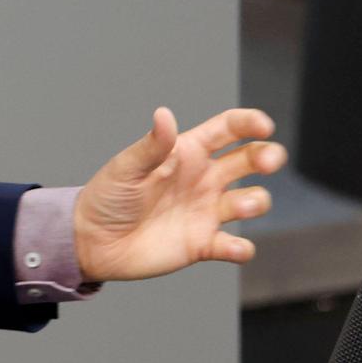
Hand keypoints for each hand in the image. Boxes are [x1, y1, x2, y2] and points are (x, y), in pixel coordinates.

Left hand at [74, 107, 287, 283]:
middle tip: (269, 161)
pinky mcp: (203, 244)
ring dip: (257, 200)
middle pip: (250, 159)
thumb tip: (164, 115)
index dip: (250, 123)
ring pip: (252, 200)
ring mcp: (206, 211)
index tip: (264, 125)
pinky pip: (235, 246)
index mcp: (187, 153)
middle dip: (268, 155)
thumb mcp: (125, 168)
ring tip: (242, 205)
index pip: (228, 129)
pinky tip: (233, 247)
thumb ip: (150, 146)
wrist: (92, 241)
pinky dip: (242, 248)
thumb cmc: (107, 197)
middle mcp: (204, 179)